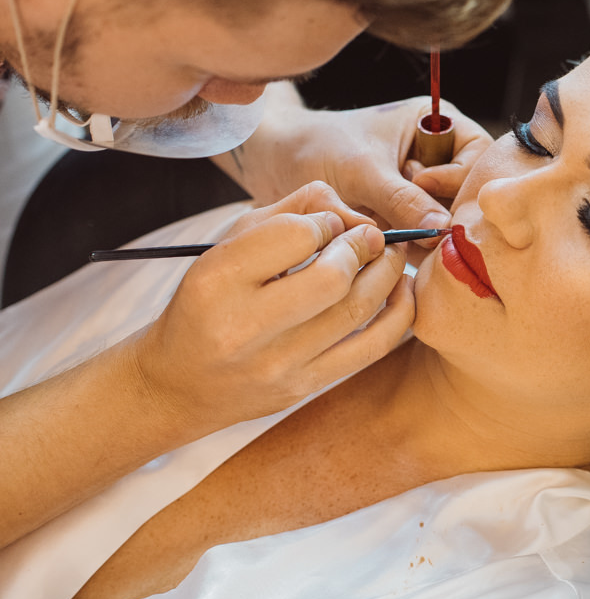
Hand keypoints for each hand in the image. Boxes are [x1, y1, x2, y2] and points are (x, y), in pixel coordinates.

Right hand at [130, 181, 413, 430]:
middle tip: (374, 236)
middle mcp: (243, 326)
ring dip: (387, 274)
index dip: (326, 223)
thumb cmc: (208, 302)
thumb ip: (286, 214)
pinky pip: (371, 348)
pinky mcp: (303, 387)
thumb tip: (348, 211)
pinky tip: (401, 290)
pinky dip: (399, 314)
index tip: (330, 225)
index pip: (294, 235)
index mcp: (217, 279)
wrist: (178, 383)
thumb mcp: (227, 246)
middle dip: (363, 247)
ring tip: (391, 255)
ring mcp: (276, 363)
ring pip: (356, 311)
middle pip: (331, 277)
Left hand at [219, 83, 493, 244]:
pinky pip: (423, 237)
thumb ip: (402, 199)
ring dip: (422, 232)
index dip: (458, 176)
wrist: (272, 162)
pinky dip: (407, 245)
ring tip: (385, 227)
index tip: (420, 183)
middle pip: (467, 193)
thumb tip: (442, 230)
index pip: (480, 156)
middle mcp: (436, 157)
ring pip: (446, 219)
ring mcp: (422, 190)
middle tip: (409, 221)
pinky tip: (382, 242)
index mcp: (436, 126)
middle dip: (441, 210)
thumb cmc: (315, 147)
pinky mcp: (405, 217)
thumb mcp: (361, 171)